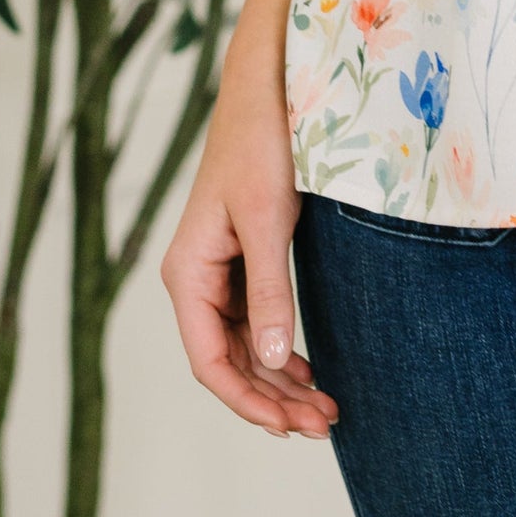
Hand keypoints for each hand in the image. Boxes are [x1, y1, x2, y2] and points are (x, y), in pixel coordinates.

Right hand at [160, 40, 337, 440]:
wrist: (267, 90)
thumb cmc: (262, 147)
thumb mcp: (269, 223)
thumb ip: (270, 292)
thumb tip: (274, 361)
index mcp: (189, 274)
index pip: (210, 361)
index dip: (248, 401)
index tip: (290, 427)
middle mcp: (195, 279)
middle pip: (229, 361)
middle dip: (273, 398)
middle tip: (326, 424)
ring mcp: (218, 271)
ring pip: (245, 345)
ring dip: (280, 380)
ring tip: (324, 408)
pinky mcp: (241, 258)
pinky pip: (255, 321)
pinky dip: (280, 350)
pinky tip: (307, 371)